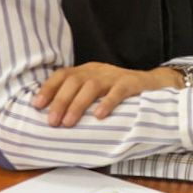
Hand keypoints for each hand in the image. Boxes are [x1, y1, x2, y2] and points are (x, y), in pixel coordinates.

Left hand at [33, 63, 180, 126]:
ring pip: (91, 86)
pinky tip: (100, 116)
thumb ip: (80, 95)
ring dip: (77, 105)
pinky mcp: (131, 83)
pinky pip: (118, 92)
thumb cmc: (121, 90)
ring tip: (69, 123)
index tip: (37, 105)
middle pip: (74, 81)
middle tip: (52, 122)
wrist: (155, 83)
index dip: (48, 88)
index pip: (63, 75)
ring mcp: (115, 76)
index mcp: (87, 70)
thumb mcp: (98, 88)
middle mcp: (98, 70)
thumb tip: (54, 114)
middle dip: (60, 101)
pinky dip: (107, 103)